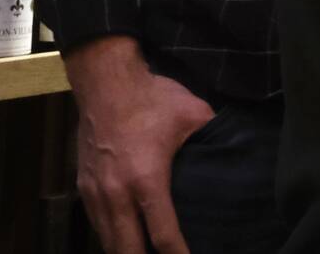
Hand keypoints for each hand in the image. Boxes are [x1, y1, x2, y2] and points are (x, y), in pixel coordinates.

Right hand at [66, 35, 213, 253]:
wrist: (105, 83)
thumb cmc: (152, 98)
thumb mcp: (194, 115)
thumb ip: (213, 138)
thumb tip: (236, 147)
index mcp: (147, 180)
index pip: (162, 234)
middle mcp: (116, 193)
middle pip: (127, 248)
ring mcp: (96, 192)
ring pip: (107, 240)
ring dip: (126, 251)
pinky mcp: (83, 186)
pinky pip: (96, 224)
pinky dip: (111, 237)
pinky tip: (126, 239)